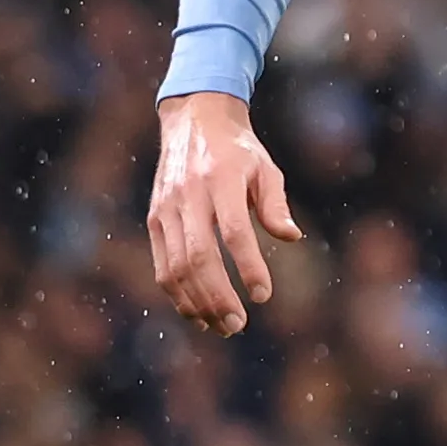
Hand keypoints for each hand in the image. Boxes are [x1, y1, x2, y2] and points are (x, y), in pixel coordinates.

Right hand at [149, 92, 304, 335]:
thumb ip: (275, 204)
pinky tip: (198, 315)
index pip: (233, 230)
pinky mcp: (154, 219)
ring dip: (198, 302)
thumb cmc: (238, 150)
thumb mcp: (265, 167)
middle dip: (218, 296)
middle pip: (199, 256)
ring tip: (222, 326)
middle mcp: (189, 195)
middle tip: (239, 324)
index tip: (263, 296)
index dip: (248, 266)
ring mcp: (166, 209)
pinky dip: (178, 295)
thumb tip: (291, 237)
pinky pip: (162, 265)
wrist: (193, 119)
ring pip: (176, 266)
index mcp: (221, 178)